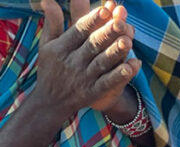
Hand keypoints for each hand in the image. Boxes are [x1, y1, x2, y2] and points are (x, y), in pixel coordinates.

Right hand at [36, 0, 140, 116]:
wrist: (50, 102)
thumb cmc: (51, 67)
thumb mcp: (47, 44)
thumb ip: (52, 22)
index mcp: (61, 48)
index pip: (78, 31)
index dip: (92, 21)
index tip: (104, 10)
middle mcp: (73, 62)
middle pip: (93, 45)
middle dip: (107, 34)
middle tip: (121, 22)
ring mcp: (84, 78)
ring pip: (102, 63)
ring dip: (115, 53)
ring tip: (128, 41)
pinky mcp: (93, 93)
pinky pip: (108, 83)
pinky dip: (119, 76)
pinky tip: (132, 67)